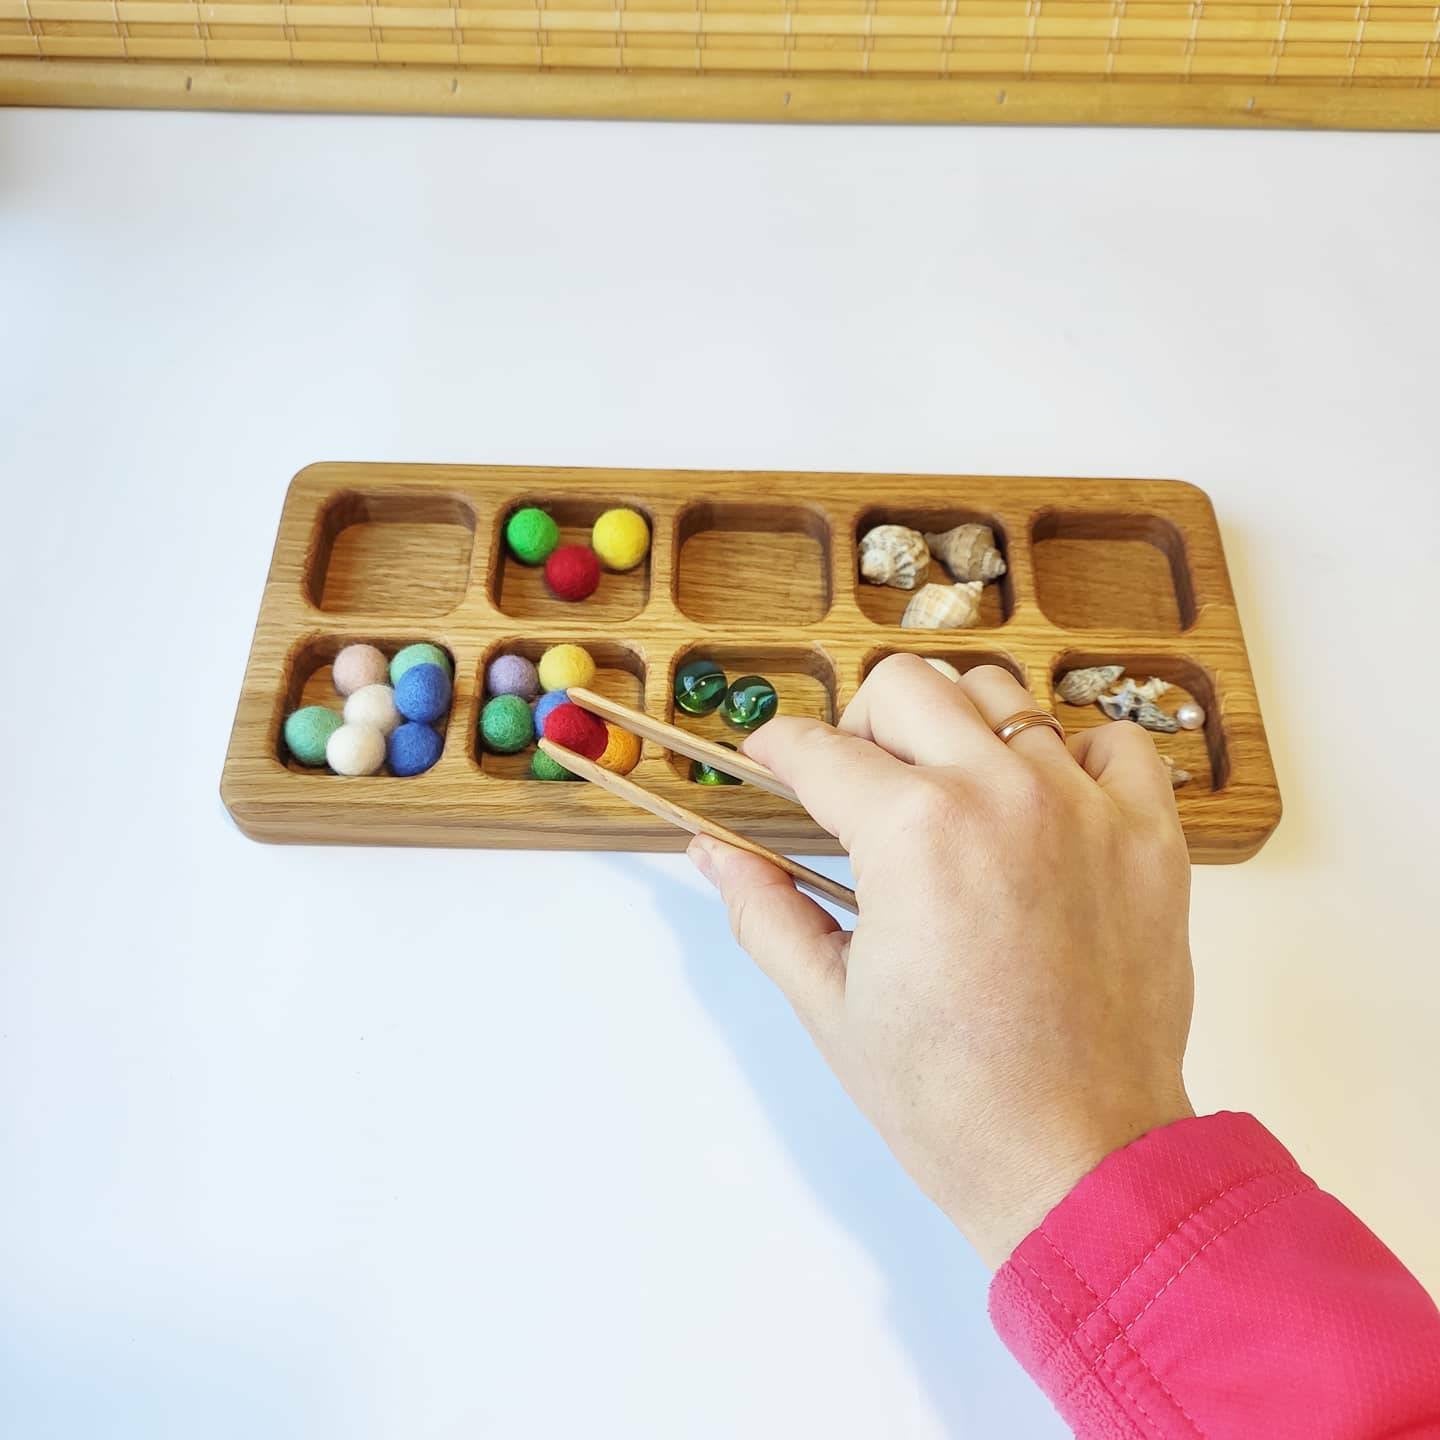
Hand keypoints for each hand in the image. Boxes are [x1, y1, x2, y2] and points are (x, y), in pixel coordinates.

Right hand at [687, 656, 1194, 1267]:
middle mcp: (1002, 796)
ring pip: (1003, 698)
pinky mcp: (1149, 838)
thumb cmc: (950, 1098)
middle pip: (906, 686)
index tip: (771, 762)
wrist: (1077, 1159)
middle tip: (857, 787)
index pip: (818, 747)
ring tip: (947, 797)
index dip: (776, 750)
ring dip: (957, 731)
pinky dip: (1071, 756)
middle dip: (860, 724)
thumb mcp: (829, 1002)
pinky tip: (1042, 807)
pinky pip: (1111, 744)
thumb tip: (713, 851)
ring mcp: (1084, 808)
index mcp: (913, 833)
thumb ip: (761, 908)